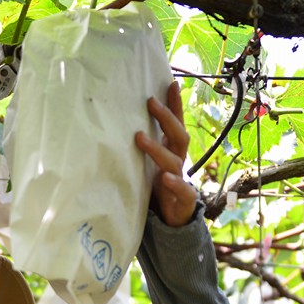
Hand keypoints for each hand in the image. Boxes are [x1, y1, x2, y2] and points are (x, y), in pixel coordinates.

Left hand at [135, 81, 195, 227]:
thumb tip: (119, 123)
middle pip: (179, 136)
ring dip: (157, 148)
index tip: (171, 84)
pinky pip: (183, 190)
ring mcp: (182, 180)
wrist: (173, 220)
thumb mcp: (149, 164)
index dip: (175, 105)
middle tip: (150, 102)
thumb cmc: (157, 187)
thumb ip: (143, 146)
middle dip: (166, 118)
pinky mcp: (183, 200)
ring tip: (139, 137)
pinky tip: (165, 178)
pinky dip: (175, 183)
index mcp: (172, 151)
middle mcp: (179, 162)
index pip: (176, 124)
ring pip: (174, 161)